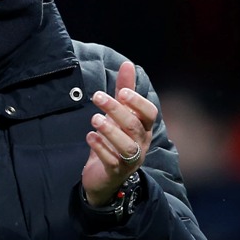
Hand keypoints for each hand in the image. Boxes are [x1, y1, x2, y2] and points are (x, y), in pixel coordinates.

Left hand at [81, 61, 157, 205]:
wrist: (104, 176)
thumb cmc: (114, 139)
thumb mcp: (119, 113)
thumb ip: (124, 90)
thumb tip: (127, 63)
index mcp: (143, 127)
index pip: (150, 113)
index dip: (138, 102)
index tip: (122, 91)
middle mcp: (140, 143)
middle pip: (134, 126)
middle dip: (116, 110)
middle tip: (97, 96)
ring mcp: (129, 159)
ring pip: (126, 145)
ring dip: (110, 131)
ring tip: (94, 119)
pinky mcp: (115, 172)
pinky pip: (111, 161)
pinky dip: (101, 148)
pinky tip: (90, 137)